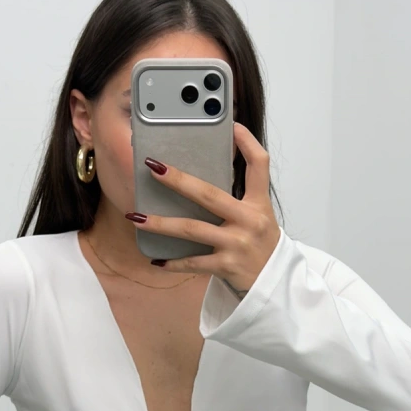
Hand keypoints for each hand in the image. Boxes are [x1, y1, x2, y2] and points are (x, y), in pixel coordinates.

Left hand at [129, 121, 280, 296]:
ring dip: (160, 223)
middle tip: (153, 167)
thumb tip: (200, 183)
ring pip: (191, 229)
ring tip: (135, 217)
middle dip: (178, 180)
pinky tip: (156, 259)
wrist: (275, 285)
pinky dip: (173, 262)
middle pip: (209, 194)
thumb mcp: (259, 218)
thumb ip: (238, 200)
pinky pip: (193, 262)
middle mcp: (250, 220)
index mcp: (259, 204)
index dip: (247, 143)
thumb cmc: (262, 248)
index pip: (259, 165)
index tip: (232, 125)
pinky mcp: (227, 266)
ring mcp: (238, 244)